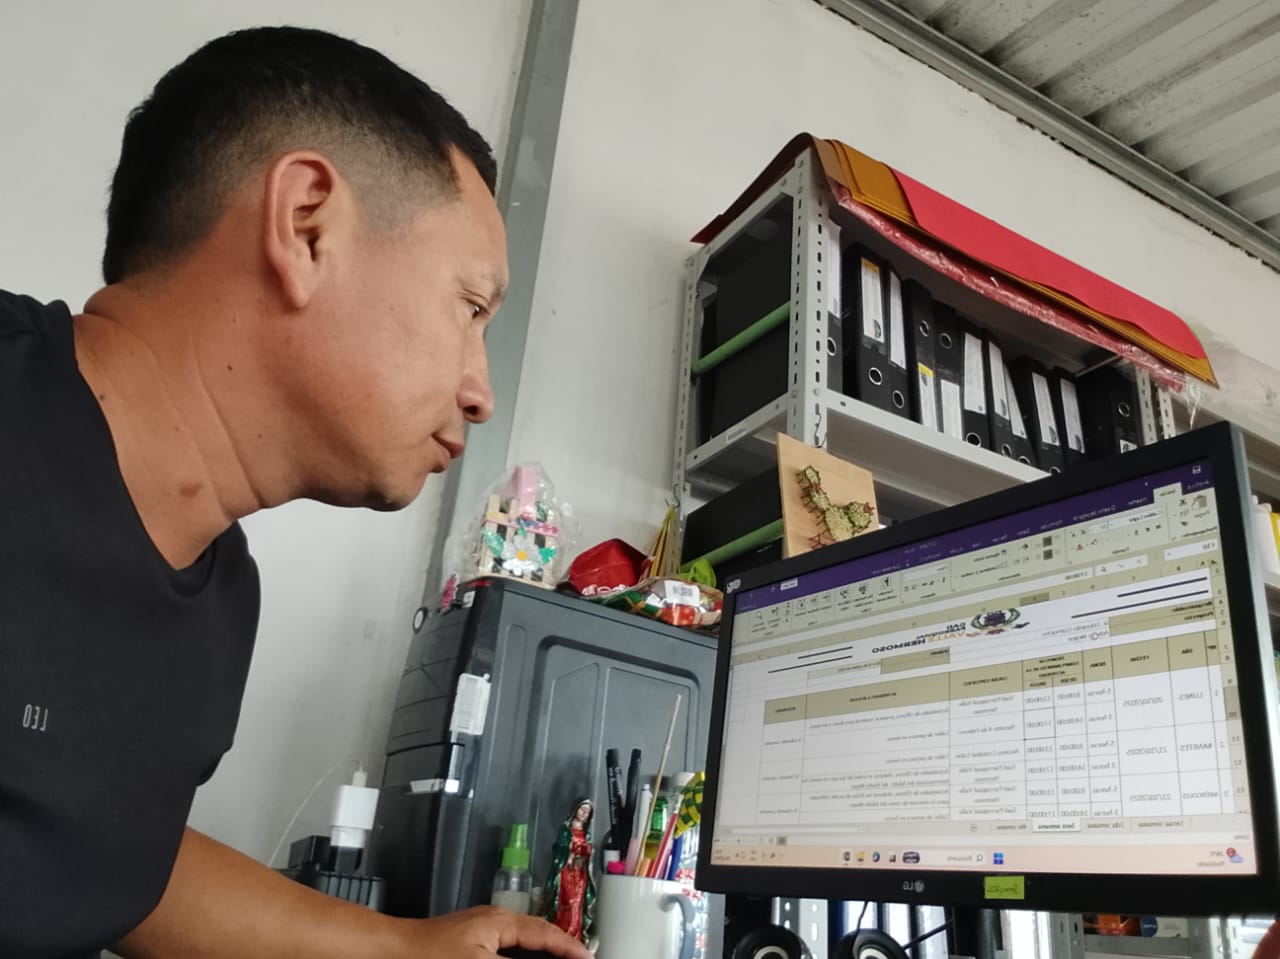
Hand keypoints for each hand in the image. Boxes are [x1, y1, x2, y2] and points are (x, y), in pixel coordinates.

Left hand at [391, 906, 591, 958]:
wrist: (389, 954)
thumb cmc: (426, 955)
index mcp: (500, 921)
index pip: (547, 934)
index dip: (570, 948)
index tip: (588, 958)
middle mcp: (491, 924)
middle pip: (536, 936)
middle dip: (557, 950)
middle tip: (577, 958)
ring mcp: (477, 935)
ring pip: (519, 944)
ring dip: (538, 953)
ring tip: (556, 958)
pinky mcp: (464, 947)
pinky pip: (502, 951)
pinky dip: (517, 957)